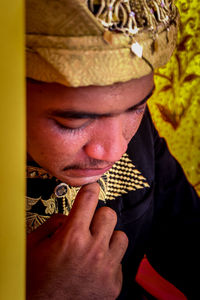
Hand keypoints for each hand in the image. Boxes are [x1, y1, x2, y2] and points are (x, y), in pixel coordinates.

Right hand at [26, 183, 127, 298]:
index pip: (89, 198)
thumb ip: (52, 224)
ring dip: (108, 237)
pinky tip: (94, 266)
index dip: (90, 189)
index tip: (91, 189)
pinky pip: (120, 260)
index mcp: (72, 238)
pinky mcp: (114, 284)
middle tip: (88, 225)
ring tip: (94, 246)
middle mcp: (93, 251)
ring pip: (120, 235)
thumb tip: (68, 217)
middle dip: (97, 216)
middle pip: (109, 214)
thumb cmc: (35, 283)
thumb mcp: (33, 246)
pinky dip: (109, 260)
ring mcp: (106, 269)